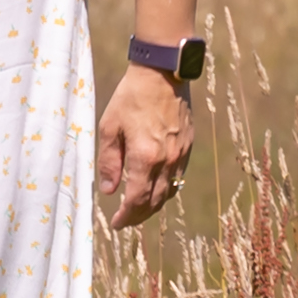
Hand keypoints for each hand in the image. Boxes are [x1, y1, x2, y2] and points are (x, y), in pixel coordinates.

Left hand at [96, 64, 191, 228]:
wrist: (163, 73)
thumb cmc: (132, 97)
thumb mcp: (110, 127)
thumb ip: (109, 161)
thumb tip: (109, 190)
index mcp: (146, 157)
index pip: (137, 200)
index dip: (126, 216)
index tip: (116, 223)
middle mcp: (167, 161)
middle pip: (154, 202)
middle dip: (138, 216)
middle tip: (125, 221)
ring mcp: (181, 155)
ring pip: (169, 193)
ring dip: (153, 206)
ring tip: (139, 209)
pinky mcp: (188, 146)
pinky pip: (178, 178)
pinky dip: (166, 190)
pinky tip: (156, 188)